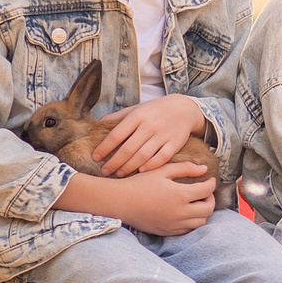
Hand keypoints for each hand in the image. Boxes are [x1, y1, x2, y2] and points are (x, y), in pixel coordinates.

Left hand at [91, 93, 210, 176]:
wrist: (185, 108)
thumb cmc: (156, 110)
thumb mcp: (137, 108)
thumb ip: (119, 116)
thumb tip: (97, 124)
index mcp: (138, 116)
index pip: (116, 135)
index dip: (104, 148)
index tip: (95, 157)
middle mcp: (150, 125)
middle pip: (128, 149)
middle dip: (114, 162)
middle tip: (105, 171)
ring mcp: (163, 135)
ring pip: (143, 156)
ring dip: (129, 167)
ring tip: (119, 174)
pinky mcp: (175, 143)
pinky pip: (161, 158)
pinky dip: (150, 166)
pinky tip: (141, 171)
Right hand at [111, 160, 216, 235]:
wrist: (120, 202)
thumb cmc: (140, 184)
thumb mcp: (162, 170)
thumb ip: (185, 168)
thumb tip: (204, 169)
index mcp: (180, 195)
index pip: (207, 190)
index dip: (211, 183)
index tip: (209, 179)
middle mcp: (180, 212)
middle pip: (208, 209)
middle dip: (210, 199)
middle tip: (204, 192)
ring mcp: (174, 224)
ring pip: (201, 222)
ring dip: (203, 212)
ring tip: (196, 202)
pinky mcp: (168, 231)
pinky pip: (188, 230)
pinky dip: (192, 222)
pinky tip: (186, 212)